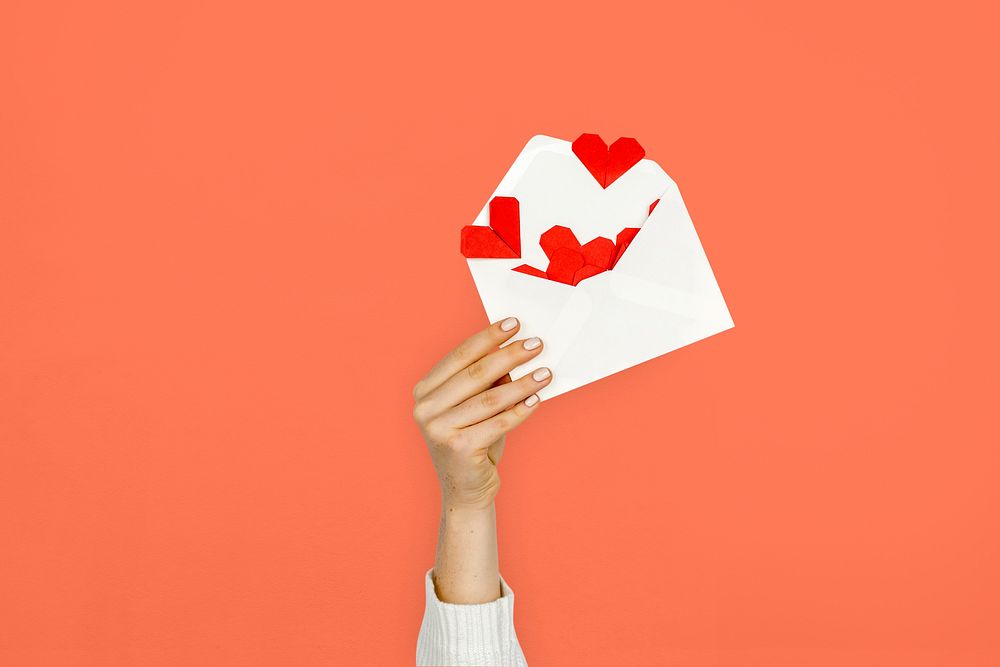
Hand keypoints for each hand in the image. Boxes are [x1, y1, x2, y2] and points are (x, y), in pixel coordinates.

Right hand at [412, 317, 551, 510]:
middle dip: (510, 355)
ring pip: (490, 398)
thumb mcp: (477, 407)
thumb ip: (489, 381)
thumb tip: (518, 350)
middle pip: (475, 373)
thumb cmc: (475, 441)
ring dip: (522, 383)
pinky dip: (521, 410)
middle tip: (537, 343)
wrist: (466, 490)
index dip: (488, 337)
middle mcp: (425, 408)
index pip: (460, 355)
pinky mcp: (458, 448)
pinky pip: (498, 423)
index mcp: (425, 391)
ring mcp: (438, 429)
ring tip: (546, 372)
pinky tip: (537, 398)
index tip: (514, 323)